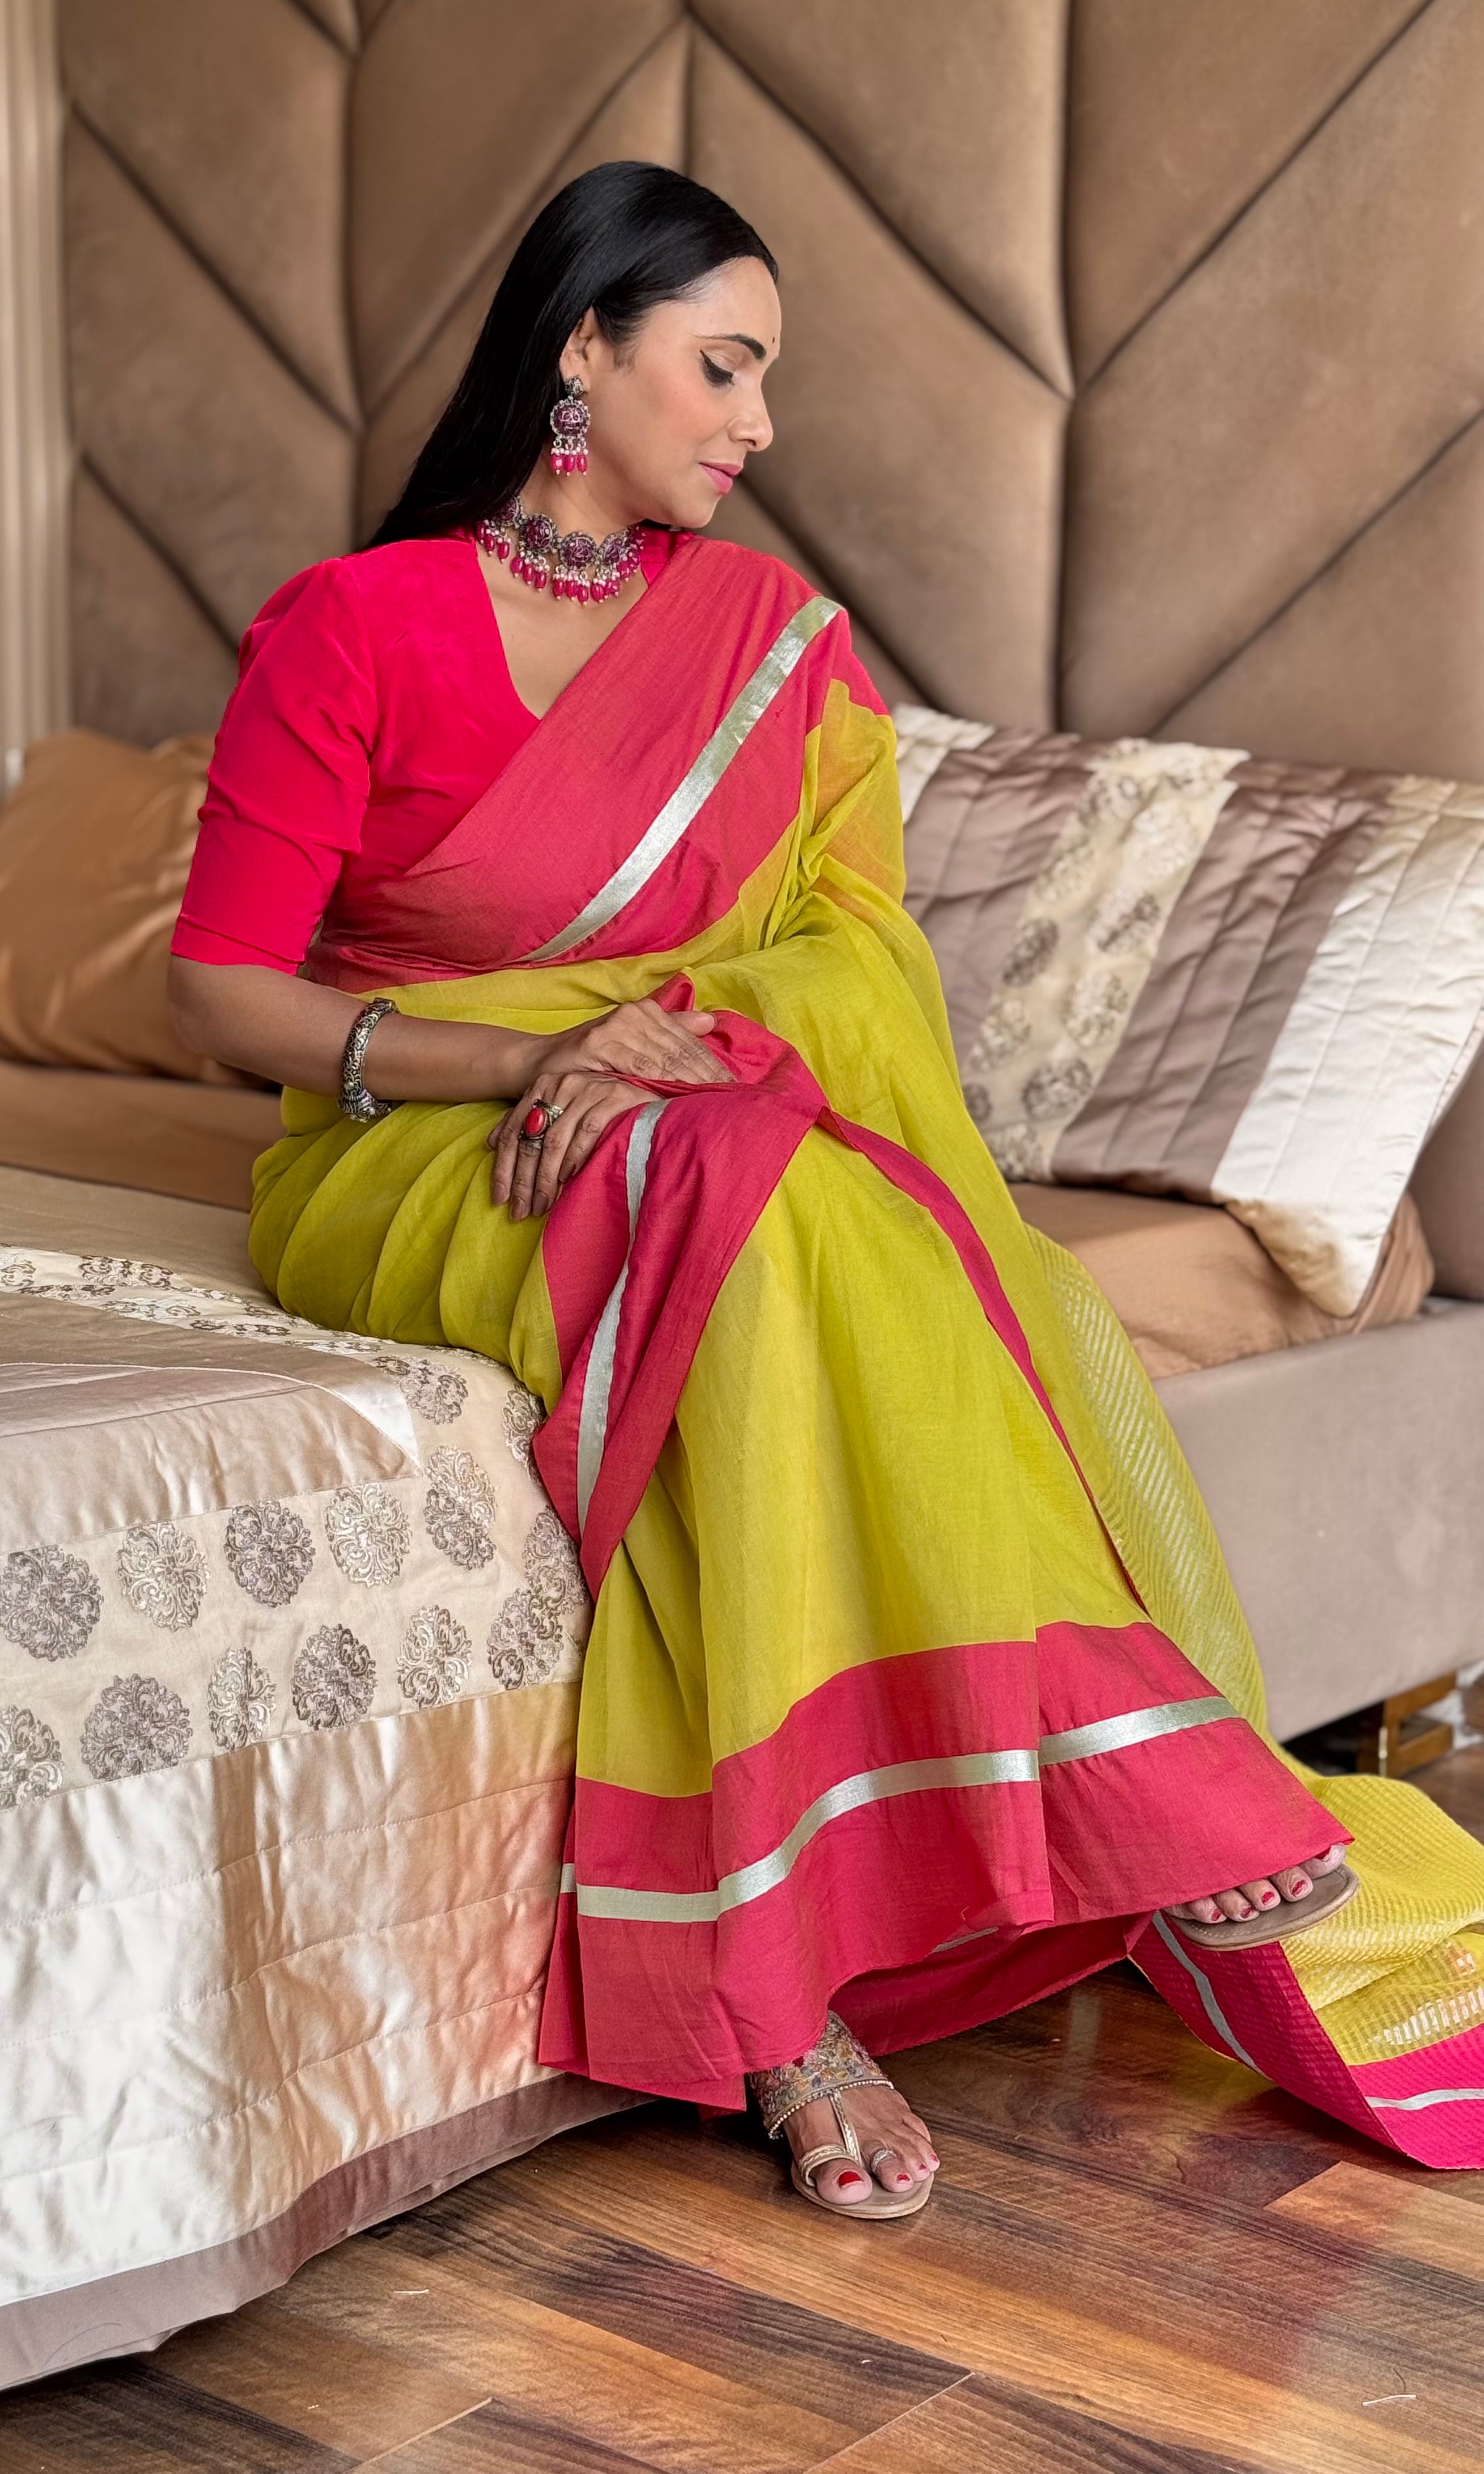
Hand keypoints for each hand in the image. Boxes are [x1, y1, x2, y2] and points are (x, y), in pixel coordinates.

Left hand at [489, 1071, 652, 1220]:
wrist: (651, 1094)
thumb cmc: (602, 1110)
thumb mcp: (562, 1112)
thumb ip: (528, 1121)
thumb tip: (489, 1143)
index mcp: (543, 1085)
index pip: (512, 1130)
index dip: (502, 1167)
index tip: (499, 1199)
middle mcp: (562, 1083)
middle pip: (531, 1138)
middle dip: (522, 1180)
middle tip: (520, 1211)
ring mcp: (589, 1089)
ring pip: (555, 1140)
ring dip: (547, 1178)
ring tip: (543, 1205)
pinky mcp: (616, 1096)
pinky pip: (587, 1131)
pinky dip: (575, 1157)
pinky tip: (569, 1179)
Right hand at [538, 998, 731, 1087]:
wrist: (539, 1063)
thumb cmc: (589, 1058)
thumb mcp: (631, 1042)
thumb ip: (670, 1029)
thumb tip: (710, 1021)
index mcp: (645, 1011)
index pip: (688, 1042)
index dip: (713, 1066)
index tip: (735, 1090)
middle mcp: (633, 1014)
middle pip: (681, 1051)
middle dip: (708, 1078)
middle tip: (732, 1103)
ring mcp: (617, 1027)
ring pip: (666, 1060)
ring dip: (691, 1084)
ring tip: (712, 1105)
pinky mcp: (600, 1044)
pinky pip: (641, 1069)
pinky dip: (662, 1084)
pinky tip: (679, 1100)